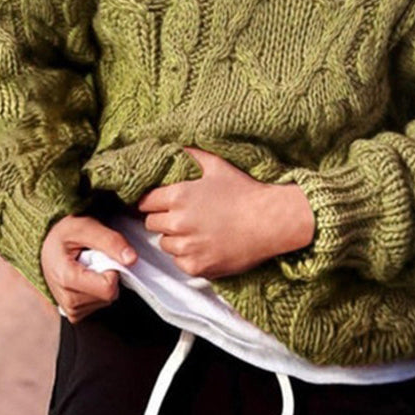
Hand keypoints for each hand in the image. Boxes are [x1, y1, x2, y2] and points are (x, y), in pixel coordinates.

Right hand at [40, 214, 137, 323]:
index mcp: (66, 278)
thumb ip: (110, 241)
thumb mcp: (86, 226)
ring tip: (88, 266)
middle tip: (93, 258)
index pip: (108, 287)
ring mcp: (70, 309)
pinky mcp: (74, 313)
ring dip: (103, 281)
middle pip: (109, 295)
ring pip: (106, 300)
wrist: (47, 245)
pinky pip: (100, 304)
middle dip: (108, 274)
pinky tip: (86, 276)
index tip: (102, 254)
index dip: (113, 268)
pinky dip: (98, 289)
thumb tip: (131, 259)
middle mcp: (66, 300)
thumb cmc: (65, 234)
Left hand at [138, 146, 314, 278]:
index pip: (145, 202)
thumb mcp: (217, 165)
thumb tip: (174, 147)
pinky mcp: (196, 267)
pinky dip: (188, 255)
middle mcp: (177, 224)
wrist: (270, 221)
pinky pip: (179, 262)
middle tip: (183, 215)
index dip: (153, 201)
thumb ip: (191, 155)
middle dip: (163, 218)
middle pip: (151, 223)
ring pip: (164, 244)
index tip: (161, 202)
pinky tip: (205, 244)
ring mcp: (187, 248)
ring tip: (196, 230)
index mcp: (178, 196)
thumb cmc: (244, 191)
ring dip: (174, 238)